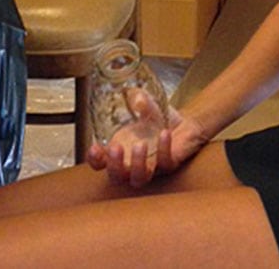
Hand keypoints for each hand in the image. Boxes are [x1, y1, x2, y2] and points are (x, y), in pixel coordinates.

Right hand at [87, 92, 208, 188]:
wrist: (184, 124)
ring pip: (139, 179)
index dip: (95, 160)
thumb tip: (137, 98)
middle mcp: (133, 164)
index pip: (101, 163)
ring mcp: (151, 167)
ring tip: (140, 144)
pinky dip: (164, 149)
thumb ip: (137, 99)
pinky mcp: (170, 164)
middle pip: (117, 177)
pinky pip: (166, 164)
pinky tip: (165, 133)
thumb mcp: (144, 105)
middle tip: (115, 148)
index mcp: (121, 151)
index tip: (94, 147)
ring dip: (137, 164)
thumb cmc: (157, 119)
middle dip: (114, 165)